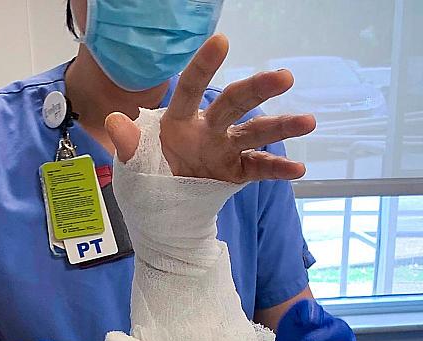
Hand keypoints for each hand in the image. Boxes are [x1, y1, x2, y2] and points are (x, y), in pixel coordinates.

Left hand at [106, 33, 314, 181]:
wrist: (162, 217)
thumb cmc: (147, 181)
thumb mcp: (133, 166)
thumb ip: (129, 144)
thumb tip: (113, 122)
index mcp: (178, 121)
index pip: (190, 89)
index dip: (203, 67)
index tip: (221, 41)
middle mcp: (206, 129)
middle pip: (234, 104)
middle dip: (258, 89)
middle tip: (284, 76)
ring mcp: (224, 150)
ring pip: (255, 133)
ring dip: (281, 126)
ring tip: (308, 120)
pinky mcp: (235, 173)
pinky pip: (259, 168)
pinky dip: (278, 169)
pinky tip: (299, 169)